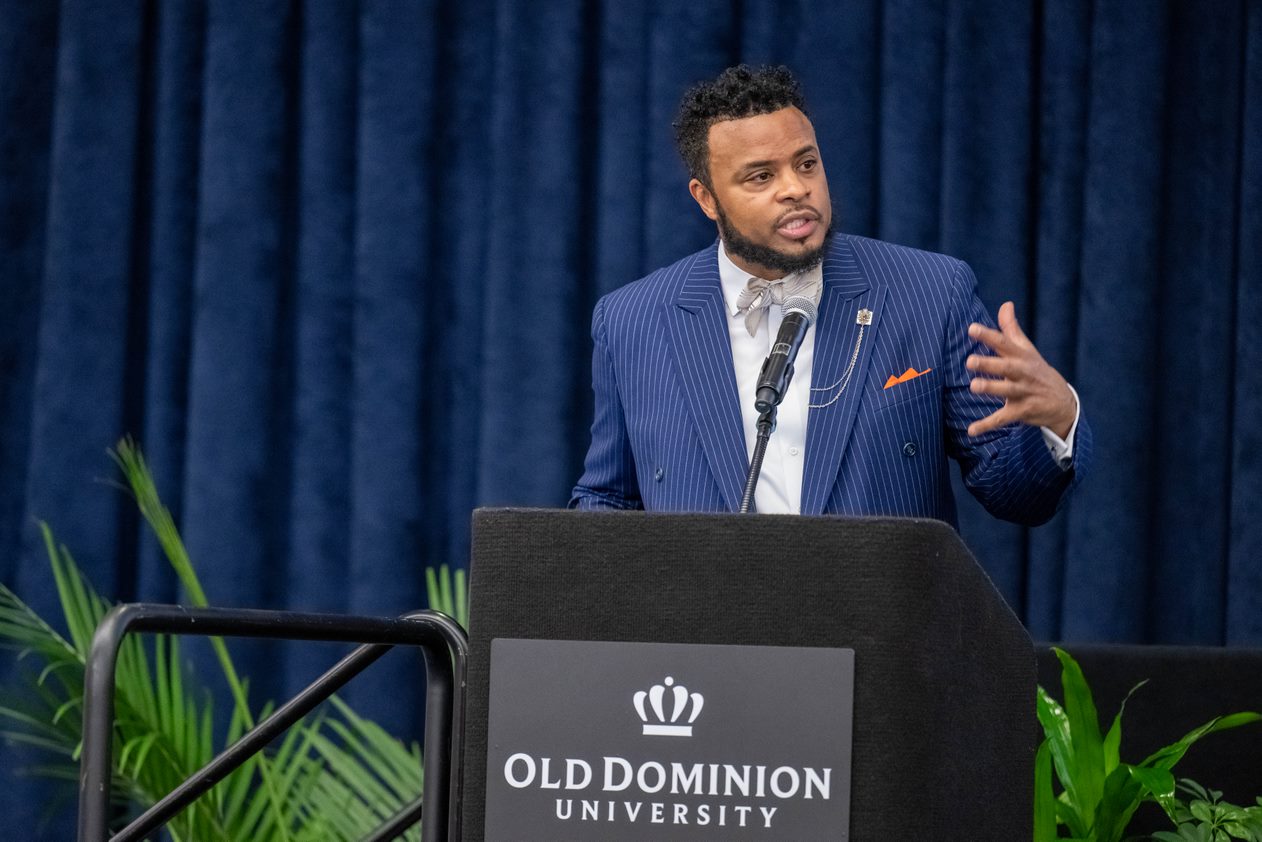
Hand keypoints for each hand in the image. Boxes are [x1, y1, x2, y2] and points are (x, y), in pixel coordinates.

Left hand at [965, 301, 1076, 438]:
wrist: (1064, 402)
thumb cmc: (1037, 371)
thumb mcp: (1027, 350)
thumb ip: (1011, 329)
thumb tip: (1005, 304)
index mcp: (1022, 356)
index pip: (1004, 343)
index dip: (988, 335)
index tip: (971, 328)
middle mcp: (1023, 373)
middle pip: (1006, 367)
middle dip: (989, 364)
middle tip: (970, 361)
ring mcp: (1025, 393)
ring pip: (1007, 391)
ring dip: (991, 389)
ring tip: (973, 387)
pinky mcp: (1023, 411)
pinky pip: (1003, 418)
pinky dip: (987, 425)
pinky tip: (971, 430)